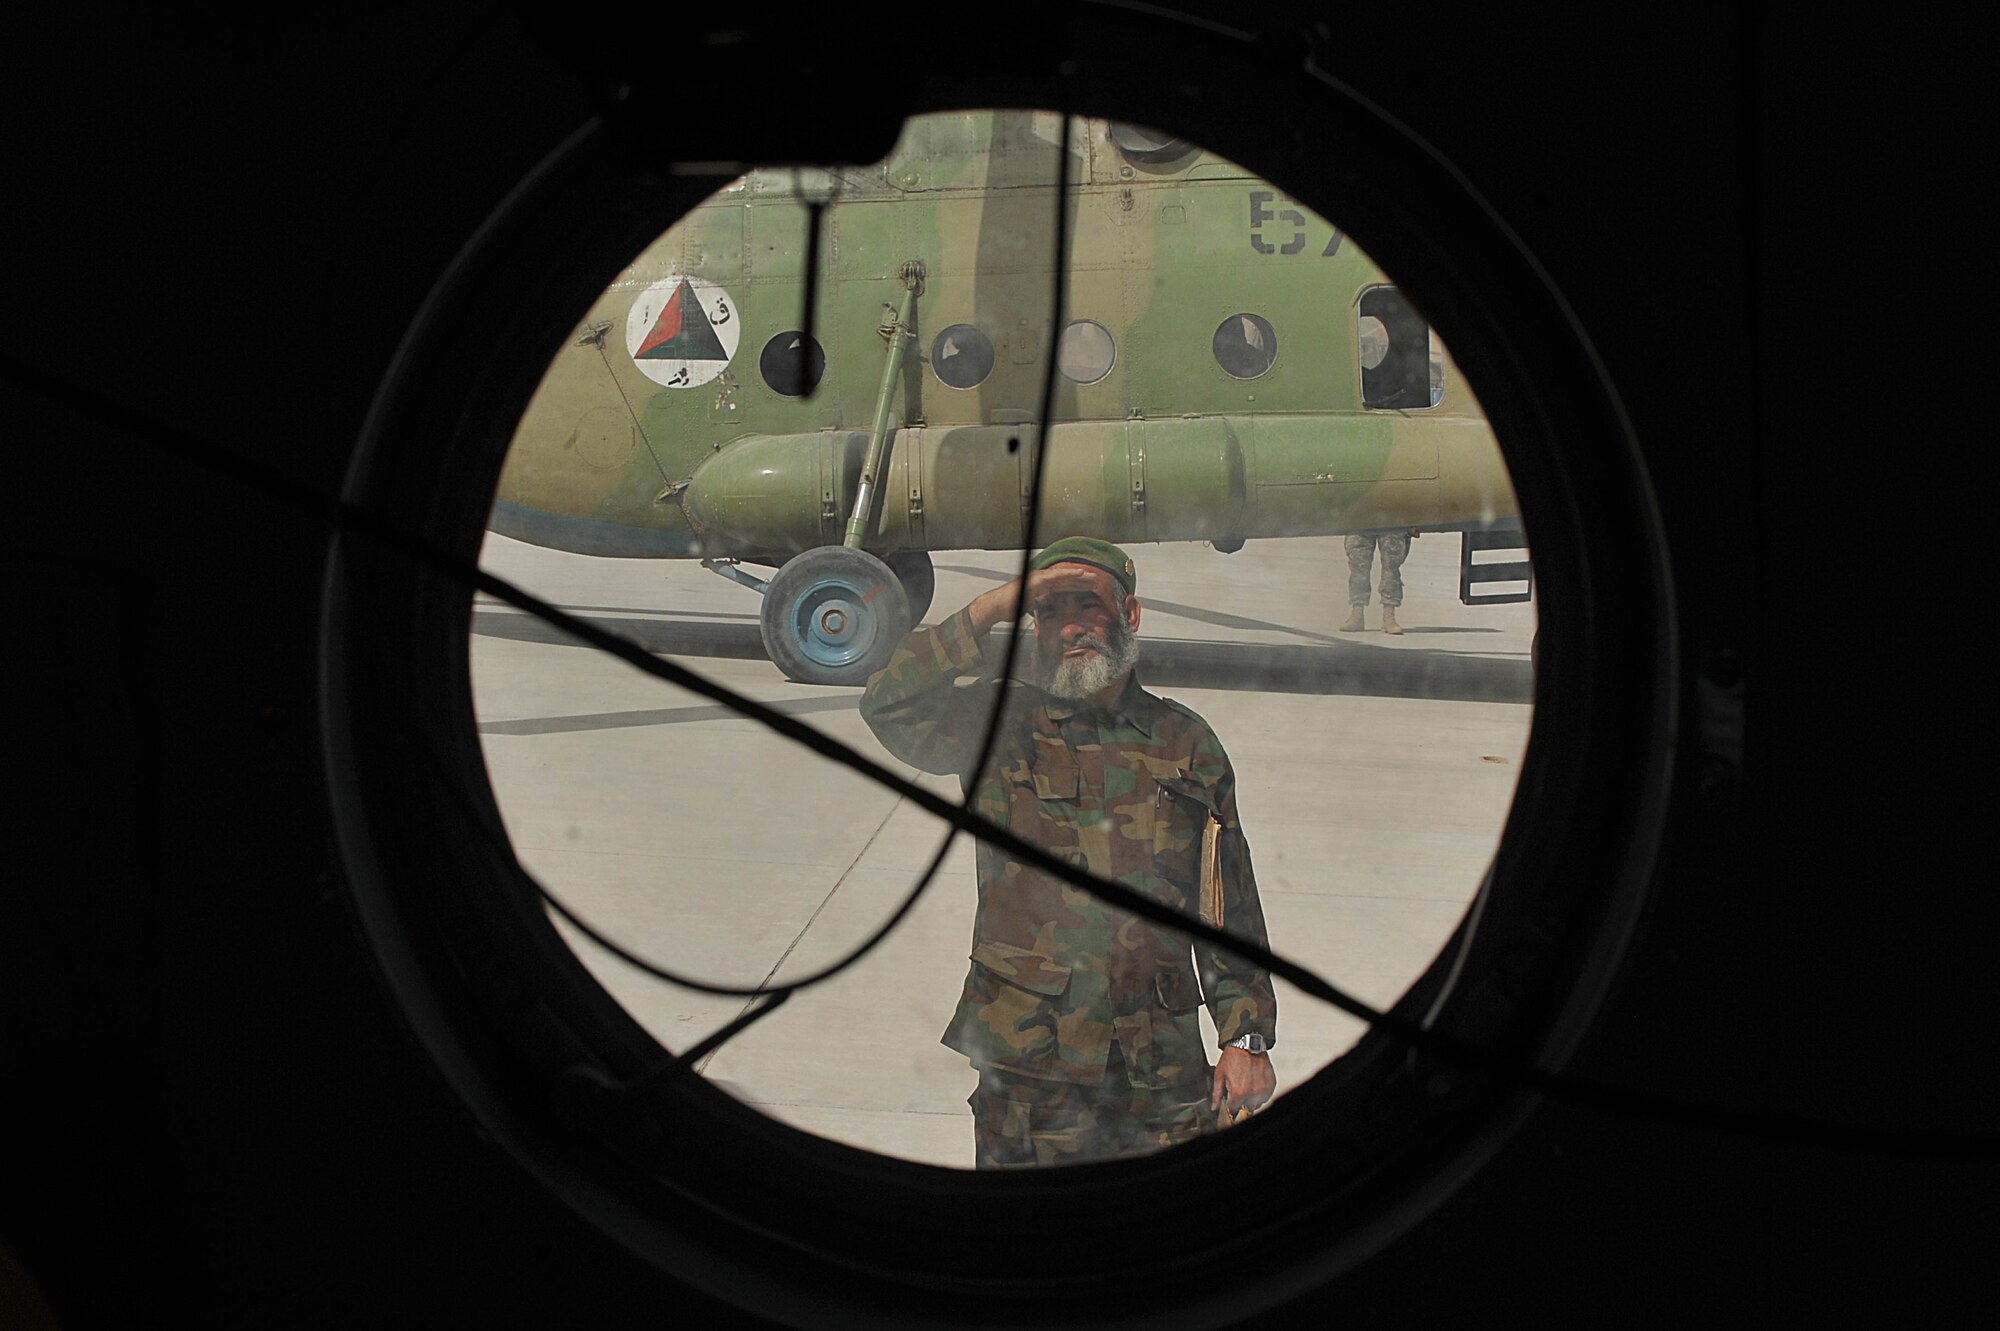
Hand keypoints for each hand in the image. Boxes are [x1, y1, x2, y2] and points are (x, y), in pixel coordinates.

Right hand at [966, 564, 1118, 634]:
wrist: (995, 607)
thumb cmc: (1008, 607)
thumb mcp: (1029, 606)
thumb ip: (1039, 604)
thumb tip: (1045, 608)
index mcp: (1040, 586)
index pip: (1062, 585)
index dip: (1076, 585)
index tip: (1089, 587)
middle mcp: (1040, 579)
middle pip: (1065, 579)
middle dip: (1081, 580)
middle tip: (1097, 580)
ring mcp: (1038, 578)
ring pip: (1063, 575)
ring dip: (1079, 575)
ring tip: (1093, 576)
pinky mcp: (1036, 581)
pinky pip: (1055, 576)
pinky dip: (1068, 574)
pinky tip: (1079, 573)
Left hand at [1211, 1046, 1275, 1117]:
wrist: (1246, 1043)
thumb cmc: (1232, 1057)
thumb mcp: (1219, 1074)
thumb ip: (1217, 1093)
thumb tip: (1215, 1107)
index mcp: (1238, 1092)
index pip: (1234, 1110)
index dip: (1230, 1107)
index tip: (1230, 1102)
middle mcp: (1252, 1093)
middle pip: (1246, 1109)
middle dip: (1241, 1103)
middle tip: (1238, 1091)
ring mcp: (1263, 1089)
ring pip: (1257, 1104)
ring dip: (1252, 1099)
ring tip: (1247, 1086)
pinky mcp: (1271, 1084)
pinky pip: (1266, 1096)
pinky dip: (1261, 1093)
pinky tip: (1254, 1084)